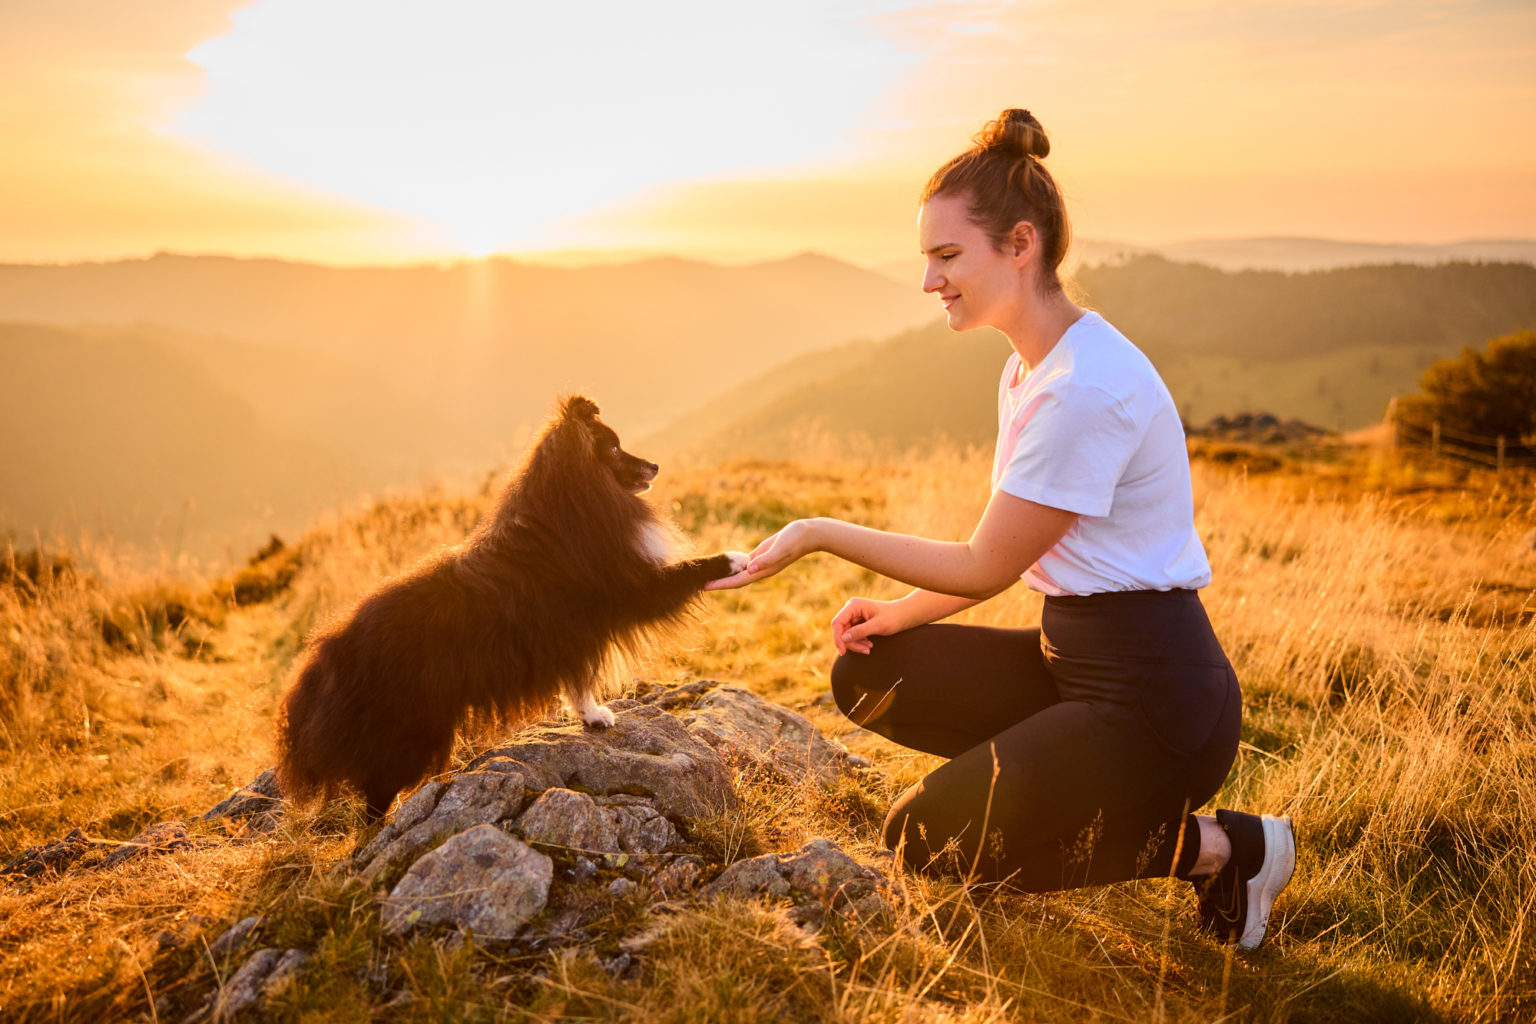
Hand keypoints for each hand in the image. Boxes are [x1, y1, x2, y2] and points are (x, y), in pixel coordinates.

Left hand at [703, 519, 819, 590]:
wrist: (809, 534)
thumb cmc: (796, 539)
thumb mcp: (780, 547)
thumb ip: (766, 559)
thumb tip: (750, 569)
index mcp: (763, 570)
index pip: (738, 581)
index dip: (721, 584)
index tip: (705, 586)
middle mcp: (760, 569)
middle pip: (735, 579)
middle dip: (718, 582)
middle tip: (699, 583)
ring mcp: (761, 562)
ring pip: (738, 571)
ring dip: (724, 574)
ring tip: (708, 575)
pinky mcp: (762, 553)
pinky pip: (743, 562)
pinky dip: (733, 564)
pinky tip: (724, 564)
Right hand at [831, 596, 907, 654]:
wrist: (902, 616)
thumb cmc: (892, 617)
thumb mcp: (878, 625)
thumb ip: (860, 631)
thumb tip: (843, 638)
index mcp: (854, 605)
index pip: (837, 623)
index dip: (838, 638)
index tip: (842, 652)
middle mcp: (850, 609)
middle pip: (841, 631)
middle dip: (852, 643)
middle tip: (866, 650)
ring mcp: (852, 616)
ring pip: (845, 635)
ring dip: (856, 644)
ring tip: (869, 648)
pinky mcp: (856, 622)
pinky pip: (851, 636)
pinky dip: (858, 642)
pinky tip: (869, 644)